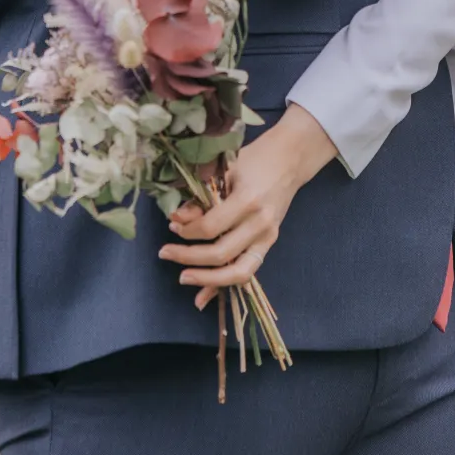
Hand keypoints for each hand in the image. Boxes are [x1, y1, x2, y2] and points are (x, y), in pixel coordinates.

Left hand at [157, 104, 336, 308]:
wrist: (290, 159)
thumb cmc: (254, 158)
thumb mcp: (225, 169)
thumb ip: (201, 197)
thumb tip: (177, 220)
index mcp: (248, 200)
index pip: (211, 227)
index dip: (188, 231)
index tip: (173, 226)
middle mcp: (260, 223)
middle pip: (221, 254)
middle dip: (189, 257)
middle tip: (165, 253)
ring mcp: (268, 236)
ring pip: (237, 273)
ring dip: (207, 280)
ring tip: (183, 278)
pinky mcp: (269, 243)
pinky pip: (246, 271)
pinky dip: (224, 285)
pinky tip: (203, 296)